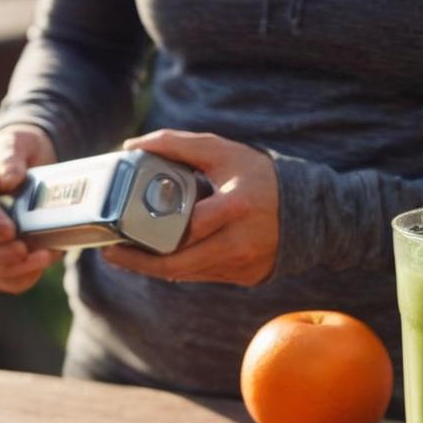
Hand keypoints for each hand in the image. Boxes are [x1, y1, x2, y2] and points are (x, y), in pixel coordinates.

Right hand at [0, 124, 61, 293]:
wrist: (30, 167)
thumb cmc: (19, 152)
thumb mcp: (17, 143)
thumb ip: (10, 157)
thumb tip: (10, 180)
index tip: (12, 230)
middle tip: (25, 248)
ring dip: (8, 267)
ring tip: (41, 258)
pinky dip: (15, 280)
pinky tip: (36, 271)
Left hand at [103, 130, 278, 285]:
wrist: (312, 212)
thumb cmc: (261, 177)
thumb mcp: (222, 152)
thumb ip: (177, 144)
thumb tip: (131, 146)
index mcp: (236, 207)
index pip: (186, 228)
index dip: (149, 236)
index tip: (117, 232)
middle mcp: (240, 242)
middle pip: (178, 264)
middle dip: (139, 262)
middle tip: (110, 253)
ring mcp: (242, 265)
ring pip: (187, 274)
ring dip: (153, 267)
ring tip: (126, 254)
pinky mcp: (245, 278)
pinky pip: (202, 275)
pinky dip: (178, 266)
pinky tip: (159, 256)